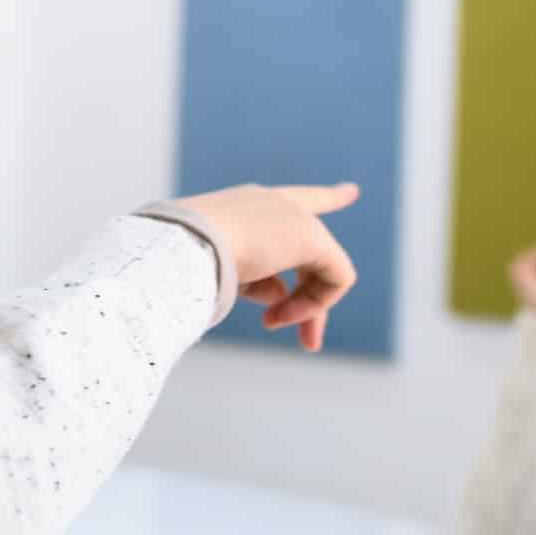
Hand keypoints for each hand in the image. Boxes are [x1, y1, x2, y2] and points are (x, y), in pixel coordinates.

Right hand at [168, 183, 359, 350]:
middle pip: (312, 254)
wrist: (183, 244)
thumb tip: (279, 295)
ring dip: (303, 308)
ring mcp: (297, 218)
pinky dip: (313, 305)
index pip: (296, 198)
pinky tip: (279, 316)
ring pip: (322, 270)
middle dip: (310, 301)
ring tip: (271, 324)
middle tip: (308, 344)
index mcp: (249, 204)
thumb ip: (254, 279)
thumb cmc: (186, 259)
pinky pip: (335, 280)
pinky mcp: (313, 238)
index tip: (352, 190)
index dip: (327, 197)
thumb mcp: (219, 270)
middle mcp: (276, 203)